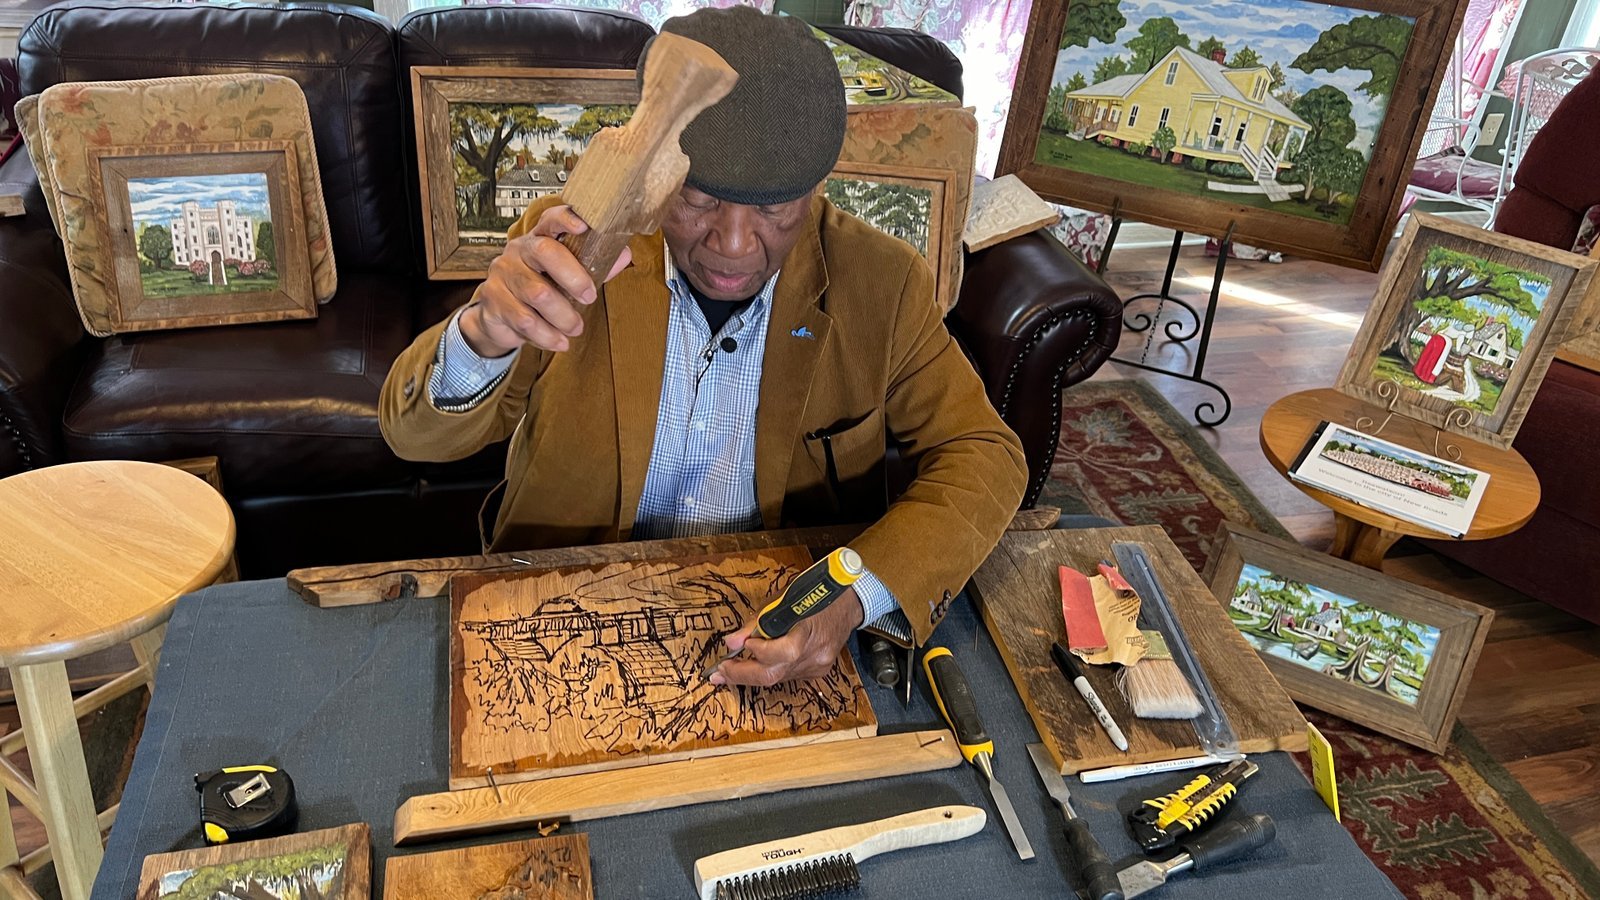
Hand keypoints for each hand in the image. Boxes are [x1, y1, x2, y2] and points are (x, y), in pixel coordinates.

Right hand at [458, 205, 632, 357]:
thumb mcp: (567, 277)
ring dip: (564, 316)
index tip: (583, 227)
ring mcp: (502, 274)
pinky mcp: (493, 301)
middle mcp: (518, 251)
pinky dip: (548, 335)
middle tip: (590, 298)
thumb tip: (623, 254)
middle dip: (574, 278)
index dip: (566, 219)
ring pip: (538, 293)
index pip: (550, 219)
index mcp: (539, 239)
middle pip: (545, 253)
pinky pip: (525, 320)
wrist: (499, 317)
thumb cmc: (539, 289)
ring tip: (575, 328)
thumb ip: (593, 267)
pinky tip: (559, 341)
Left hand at [708, 588, 863, 686]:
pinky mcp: (818, 671)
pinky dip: (772, 669)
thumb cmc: (814, 594)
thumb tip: (731, 642)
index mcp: (809, 632)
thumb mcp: (782, 600)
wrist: (848, 604)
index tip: (740, 646)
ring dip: (753, 673)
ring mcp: (818, 666)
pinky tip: (761, 664)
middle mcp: (815, 655)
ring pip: (778, 678)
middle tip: (718, 673)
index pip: (781, 653)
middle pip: (773, 675)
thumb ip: (756, 623)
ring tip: (731, 670)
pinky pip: (788, 675)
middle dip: (741, 675)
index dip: (758, 652)